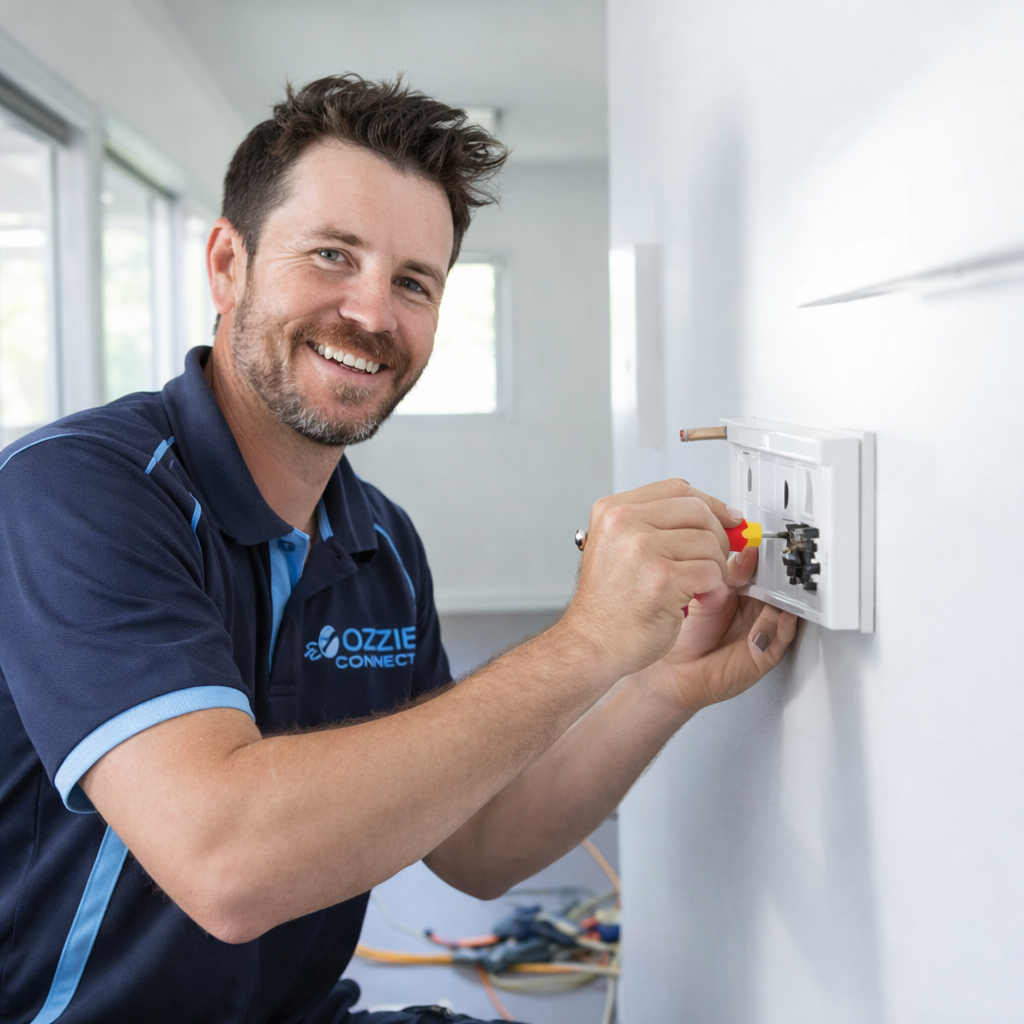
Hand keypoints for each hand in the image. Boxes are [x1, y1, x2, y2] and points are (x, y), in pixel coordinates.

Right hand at [559, 479, 732, 681]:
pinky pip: (712, 572)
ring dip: (715, 568)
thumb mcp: (620, 548)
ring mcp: (642, 548)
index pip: (677, 489)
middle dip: (717, 537)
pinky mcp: (662, 578)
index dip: (710, 504)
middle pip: (698, 511)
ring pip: (709, 543)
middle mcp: (624, 523)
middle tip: (712, 560)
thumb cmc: (609, 606)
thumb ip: (658, 526)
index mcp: (613, 511)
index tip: (726, 519)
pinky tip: (696, 598)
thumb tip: (718, 515)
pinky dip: (713, 589)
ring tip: (696, 586)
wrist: (592, 644)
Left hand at [632, 535, 797, 716]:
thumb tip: (746, 550)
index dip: (766, 556)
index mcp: (741, 588)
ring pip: (786, 609)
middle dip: (780, 577)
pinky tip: (784, 616)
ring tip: (779, 590)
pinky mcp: (766, 654)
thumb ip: (725, 573)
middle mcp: (755, 607)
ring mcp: (763, 629)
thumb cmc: (684, 631)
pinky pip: (783, 639)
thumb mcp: (702, 593)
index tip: (765, 544)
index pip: (762, 567)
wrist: (674, 671)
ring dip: (784, 600)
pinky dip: (786, 626)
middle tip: (777, 566)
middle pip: (779, 587)